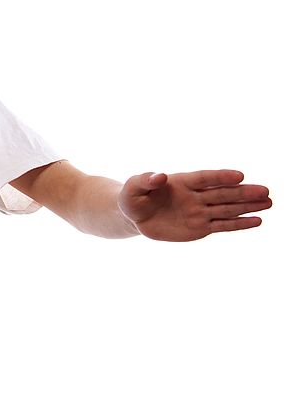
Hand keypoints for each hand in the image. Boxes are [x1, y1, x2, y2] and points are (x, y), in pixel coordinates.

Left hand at [118, 169, 271, 241]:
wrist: (135, 217)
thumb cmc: (134, 198)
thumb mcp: (133, 187)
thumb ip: (145, 180)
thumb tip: (159, 176)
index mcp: (181, 182)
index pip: (204, 178)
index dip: (221, 177)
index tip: (239, 175)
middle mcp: (195, 196)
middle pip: (222, 193)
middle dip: (243, 192)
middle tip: (265, 191)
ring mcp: (199, 211)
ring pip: (227, 209)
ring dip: (248, 207)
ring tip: (269, 203)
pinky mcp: (200, 227)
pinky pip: (222, 225)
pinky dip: (239, 224)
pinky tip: (257, 221)